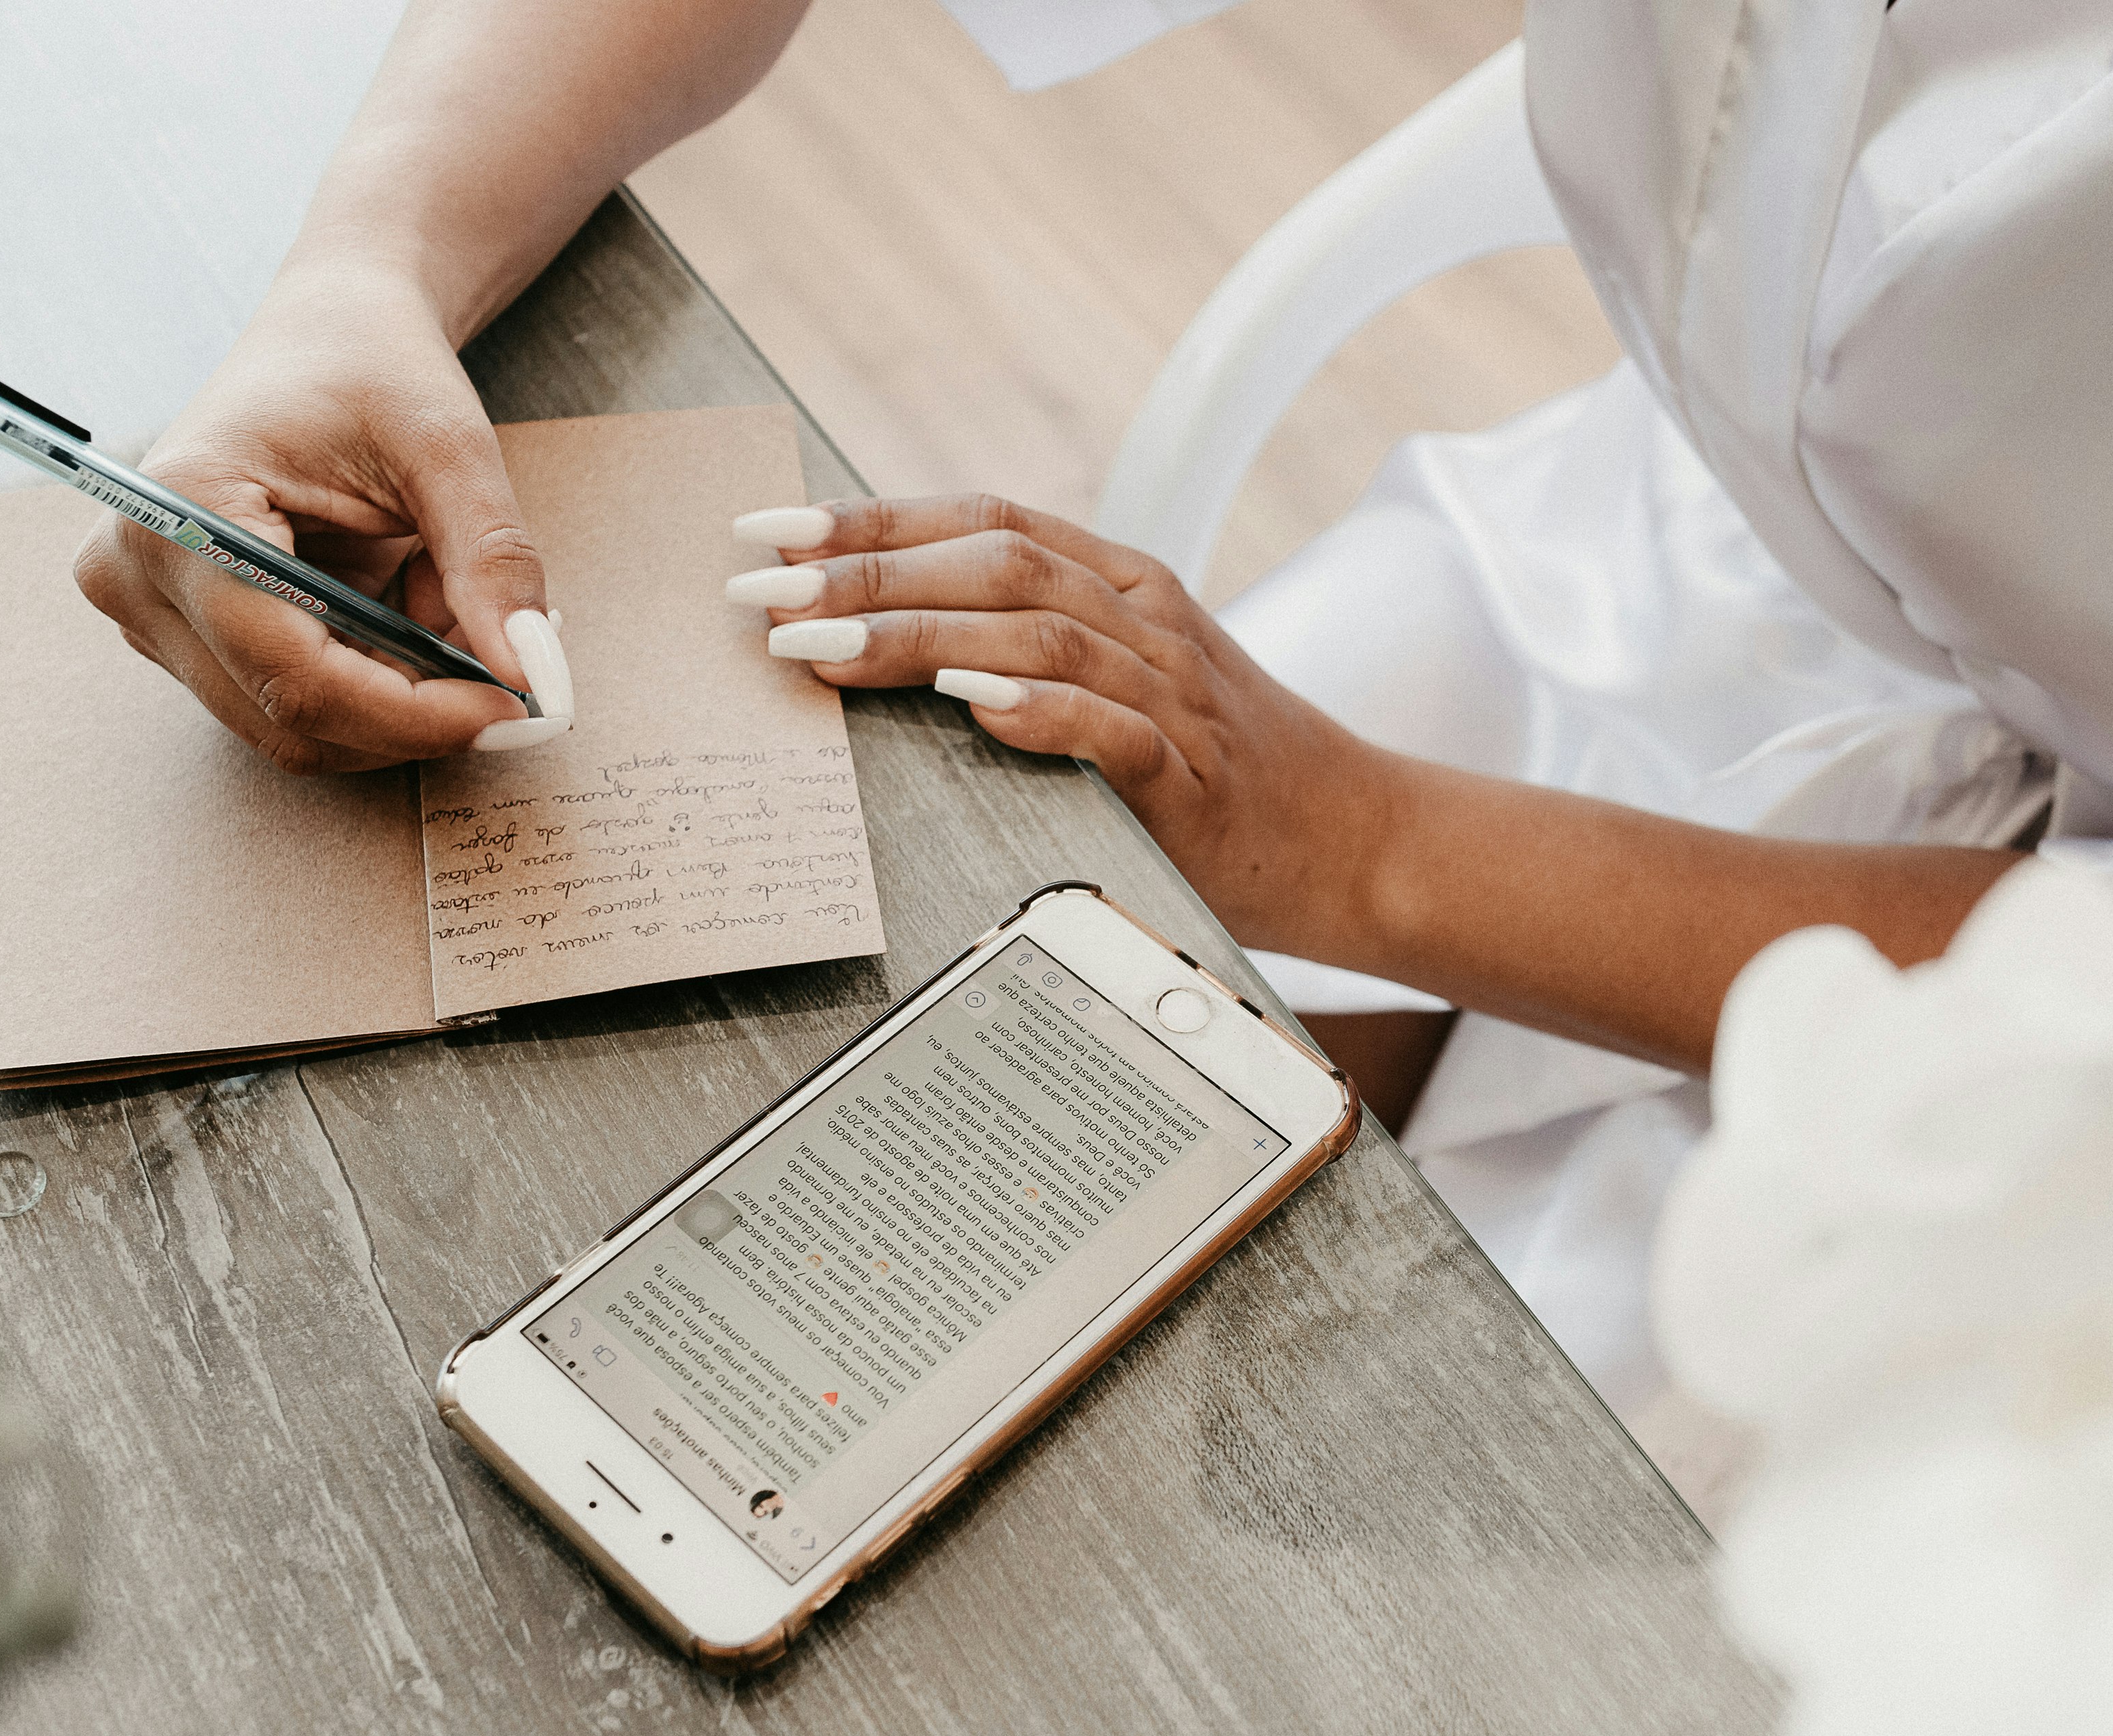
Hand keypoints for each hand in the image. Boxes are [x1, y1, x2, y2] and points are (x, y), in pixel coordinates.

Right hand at [73, 257, 567, 772]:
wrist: (329, 331)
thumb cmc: (374, 366)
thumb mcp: (449, 447)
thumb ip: (491, 562)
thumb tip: (532, 677)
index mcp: (181, 514)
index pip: (298, 674)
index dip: (416, 715)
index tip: (516, 710)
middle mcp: (138, 573)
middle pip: (292, 717)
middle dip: (416, 715)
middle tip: (517, 685)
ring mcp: (152, 611)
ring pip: (297, 725)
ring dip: (398, 700)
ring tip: (451, 609)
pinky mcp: (187, 633)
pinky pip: (295, 701)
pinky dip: (376, 686)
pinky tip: (412, 615)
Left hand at [733, 496, 1404, 961]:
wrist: (1352, 841)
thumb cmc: (1217, 772)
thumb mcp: (1125, 682)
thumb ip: (1028, 646)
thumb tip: (877, 636)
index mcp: (1123, 582)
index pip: (984, 518)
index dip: (873, 518)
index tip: (769, 530)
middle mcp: (1147, 619)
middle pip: (995, 561)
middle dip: (866, 570)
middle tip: (761, 592)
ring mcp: (1173, 692)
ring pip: (1037, 630)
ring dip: (916, 634)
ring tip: (817, 646)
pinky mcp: (1191, 775)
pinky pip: (1109, 726)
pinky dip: (1037, 708)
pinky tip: (969, 704)